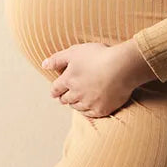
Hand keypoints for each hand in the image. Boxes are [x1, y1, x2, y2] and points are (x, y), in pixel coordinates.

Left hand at [41, 40, 156, 117]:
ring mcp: (89, 103)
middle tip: (64, 97)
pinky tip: (88, 107)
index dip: (54, 90)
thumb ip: (57, 59)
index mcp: (68, 80)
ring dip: (74, 104)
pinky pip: (90, 114)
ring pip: (76, 107)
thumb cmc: (98, 56)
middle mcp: (76, 94)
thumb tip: (43, 65)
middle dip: (63, 97)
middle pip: (65, 100)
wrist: (123, 67)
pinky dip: (87, 110)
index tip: (54, 92)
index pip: (55, 89)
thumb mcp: (74, 52)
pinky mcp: (102, 110)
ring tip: (77, 101)